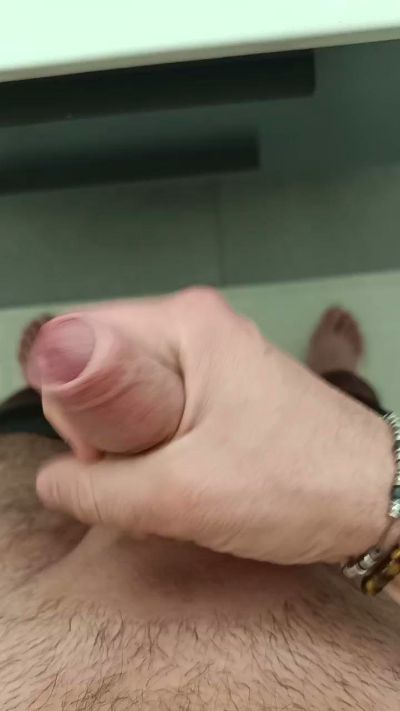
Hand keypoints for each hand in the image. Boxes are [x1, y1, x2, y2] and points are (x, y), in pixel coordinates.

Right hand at [33, 288, 393, 564]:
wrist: (380, 496)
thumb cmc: (294, 483)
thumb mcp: (177, 495)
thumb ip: (95, 490)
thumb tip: (53, 481)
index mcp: (184, 322)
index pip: (79, 339)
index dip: (71, 401)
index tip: (100, 454)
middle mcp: (198, 327)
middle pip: (105, 368)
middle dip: (104, 432)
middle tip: (136, 480)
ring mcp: (216, 357)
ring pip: (133, 395)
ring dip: (132, 447)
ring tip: (166, 489)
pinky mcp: (228, 388)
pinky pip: (164, 410)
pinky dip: (159, 450)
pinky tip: (183, 484)